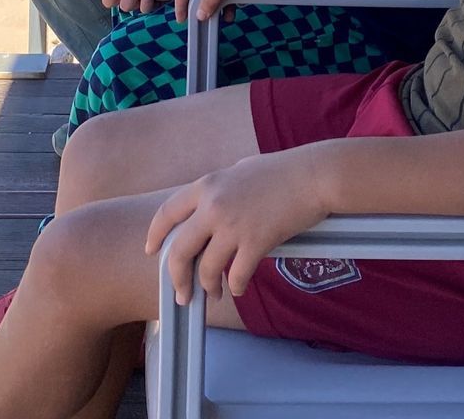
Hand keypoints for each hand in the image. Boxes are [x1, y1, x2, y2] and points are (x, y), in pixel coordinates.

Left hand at [146, 150, 331, 303]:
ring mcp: (234, 226)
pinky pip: (237, 275)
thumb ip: (219, 191)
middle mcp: (213, 206)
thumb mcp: (238, 171)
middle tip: (182, 293)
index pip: (167, 213)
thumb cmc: (281, 171)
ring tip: (215, 293)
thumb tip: (208, 210)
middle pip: (179, 250)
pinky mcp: (256, 242)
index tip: (151, 251)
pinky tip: (238, 288)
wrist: (312, 175)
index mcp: (207, 185)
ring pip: (207, 269)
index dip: (155, 235)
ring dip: (208, 287)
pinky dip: (236, 286)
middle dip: (177, 277)